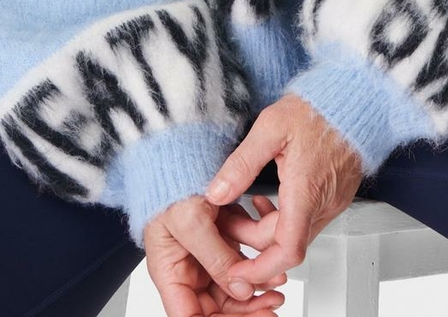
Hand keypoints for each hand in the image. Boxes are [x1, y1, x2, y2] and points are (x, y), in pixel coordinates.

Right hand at [143, 193, 285, 316]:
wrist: (181, 147)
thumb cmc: (171, 179)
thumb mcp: (191, 220)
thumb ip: (215, 257)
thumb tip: (241, 289)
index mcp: (169, 270)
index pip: (190, 316)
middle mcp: (186, 267)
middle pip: (215, 306)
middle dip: (245, 310)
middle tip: (270, 308)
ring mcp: (204, 253)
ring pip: (232, 287)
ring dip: (256, 290)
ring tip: (278, 288)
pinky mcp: (220, 239)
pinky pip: (240, 262)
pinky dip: (258, 266)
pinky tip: (274, 266)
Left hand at [203, 94, 364, 290]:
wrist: (356, 97)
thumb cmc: (319, 107)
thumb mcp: (271, 127)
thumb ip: (242, 163)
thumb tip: (216, 192)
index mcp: (306, 192)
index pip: (287, 251)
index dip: (259, 269)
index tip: (237, 273)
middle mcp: (323, 204)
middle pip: (283, 243)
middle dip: (249, 239)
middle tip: (224, 219)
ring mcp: (332, 202)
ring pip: (294, 232)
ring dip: (265, 228)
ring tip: (241, 206)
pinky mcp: (335, 195)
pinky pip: (306, 220)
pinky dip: (282, 218)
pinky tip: (266, 199)